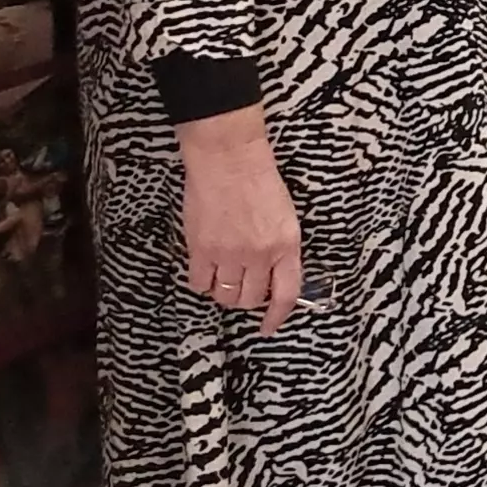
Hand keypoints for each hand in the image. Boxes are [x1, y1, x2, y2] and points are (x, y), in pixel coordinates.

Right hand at [176, 109, 303, 332]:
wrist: (229, 158)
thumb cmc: (260, 181)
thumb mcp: (285, 216)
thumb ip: (280, 248)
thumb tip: (273, 277)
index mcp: (287, 245)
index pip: (287, 294)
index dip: (277, 316)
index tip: (268, 327)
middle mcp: (260, 254)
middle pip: (251, 299)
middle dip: (247, 300)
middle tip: (241, 287)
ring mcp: (229, 253)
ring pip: (225, 295)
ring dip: (224, 292)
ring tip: (223, 276)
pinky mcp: (201, 249)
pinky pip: (199, 283)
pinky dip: (201, 282)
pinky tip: (204, 270)